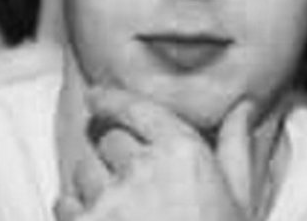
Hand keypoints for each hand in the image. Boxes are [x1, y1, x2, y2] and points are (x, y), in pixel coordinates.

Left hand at [55, 87, 254, 220]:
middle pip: (108, 140)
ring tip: (119, 210)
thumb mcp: (241, 202)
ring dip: (95, 184)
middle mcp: (142, 168)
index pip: (136, 109)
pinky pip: (64, 204)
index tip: (97, 97)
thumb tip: (242, 107)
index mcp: (183, 153)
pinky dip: (73, 210)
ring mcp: (110, 201)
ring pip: (84, 171)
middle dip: (114, 155)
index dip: (112, 99)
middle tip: (130, 180)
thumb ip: (236, 150)